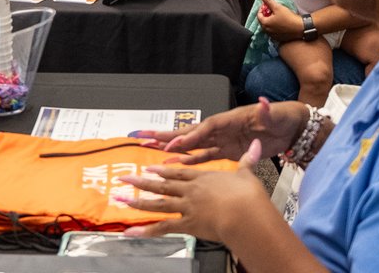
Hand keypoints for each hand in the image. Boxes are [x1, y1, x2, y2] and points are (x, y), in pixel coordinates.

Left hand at [115, 141, 268, 243]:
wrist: (245, 213)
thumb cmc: (247, 196)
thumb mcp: (247, 174)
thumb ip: (248, 160)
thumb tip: (256, 145)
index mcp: (203, 178)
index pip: (178, 172)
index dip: (163, 170)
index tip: (150, 167)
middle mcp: (191, 191)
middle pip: (162, 184)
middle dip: (142, 181)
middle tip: (125, 179)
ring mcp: (187, 207)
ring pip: (158, 203)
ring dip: (138, 202)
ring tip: (121, 200)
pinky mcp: (187, 224)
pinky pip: (163, 228)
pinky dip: (146, 231)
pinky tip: (132, 232)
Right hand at [134, 97, 309, 162]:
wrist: (290, 128)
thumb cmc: (281, 117)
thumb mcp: (273, 114)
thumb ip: (265, 111)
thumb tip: (262, 102)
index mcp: (229, 119)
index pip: (205, 129)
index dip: (190, 137)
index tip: (174, 145)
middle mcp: (221, 129)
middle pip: (191, 133)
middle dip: (168, 136)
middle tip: (146, 138)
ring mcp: (222, 141)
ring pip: (193, 145)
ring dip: (173, 149)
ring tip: (152, 150)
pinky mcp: (227, 151)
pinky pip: (204, 157)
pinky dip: (190, 160)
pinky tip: (176, 164)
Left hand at [257, 0, 304, 41]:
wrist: (300, 28)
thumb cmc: (289, 18)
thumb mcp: (277, 7)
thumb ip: (268, 0)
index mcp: (265, 24)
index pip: (259, 15)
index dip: (262, 8)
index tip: (268, 5)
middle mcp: (267, 31)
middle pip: (263, 21)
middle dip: (266, 14)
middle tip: (273, 10)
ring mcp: (273, 35)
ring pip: (268, 26)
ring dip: (271, 20)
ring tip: (277, 15)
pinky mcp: (279, 38)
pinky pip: (274, 31)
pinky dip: (275, 26)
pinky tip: (281, 22)